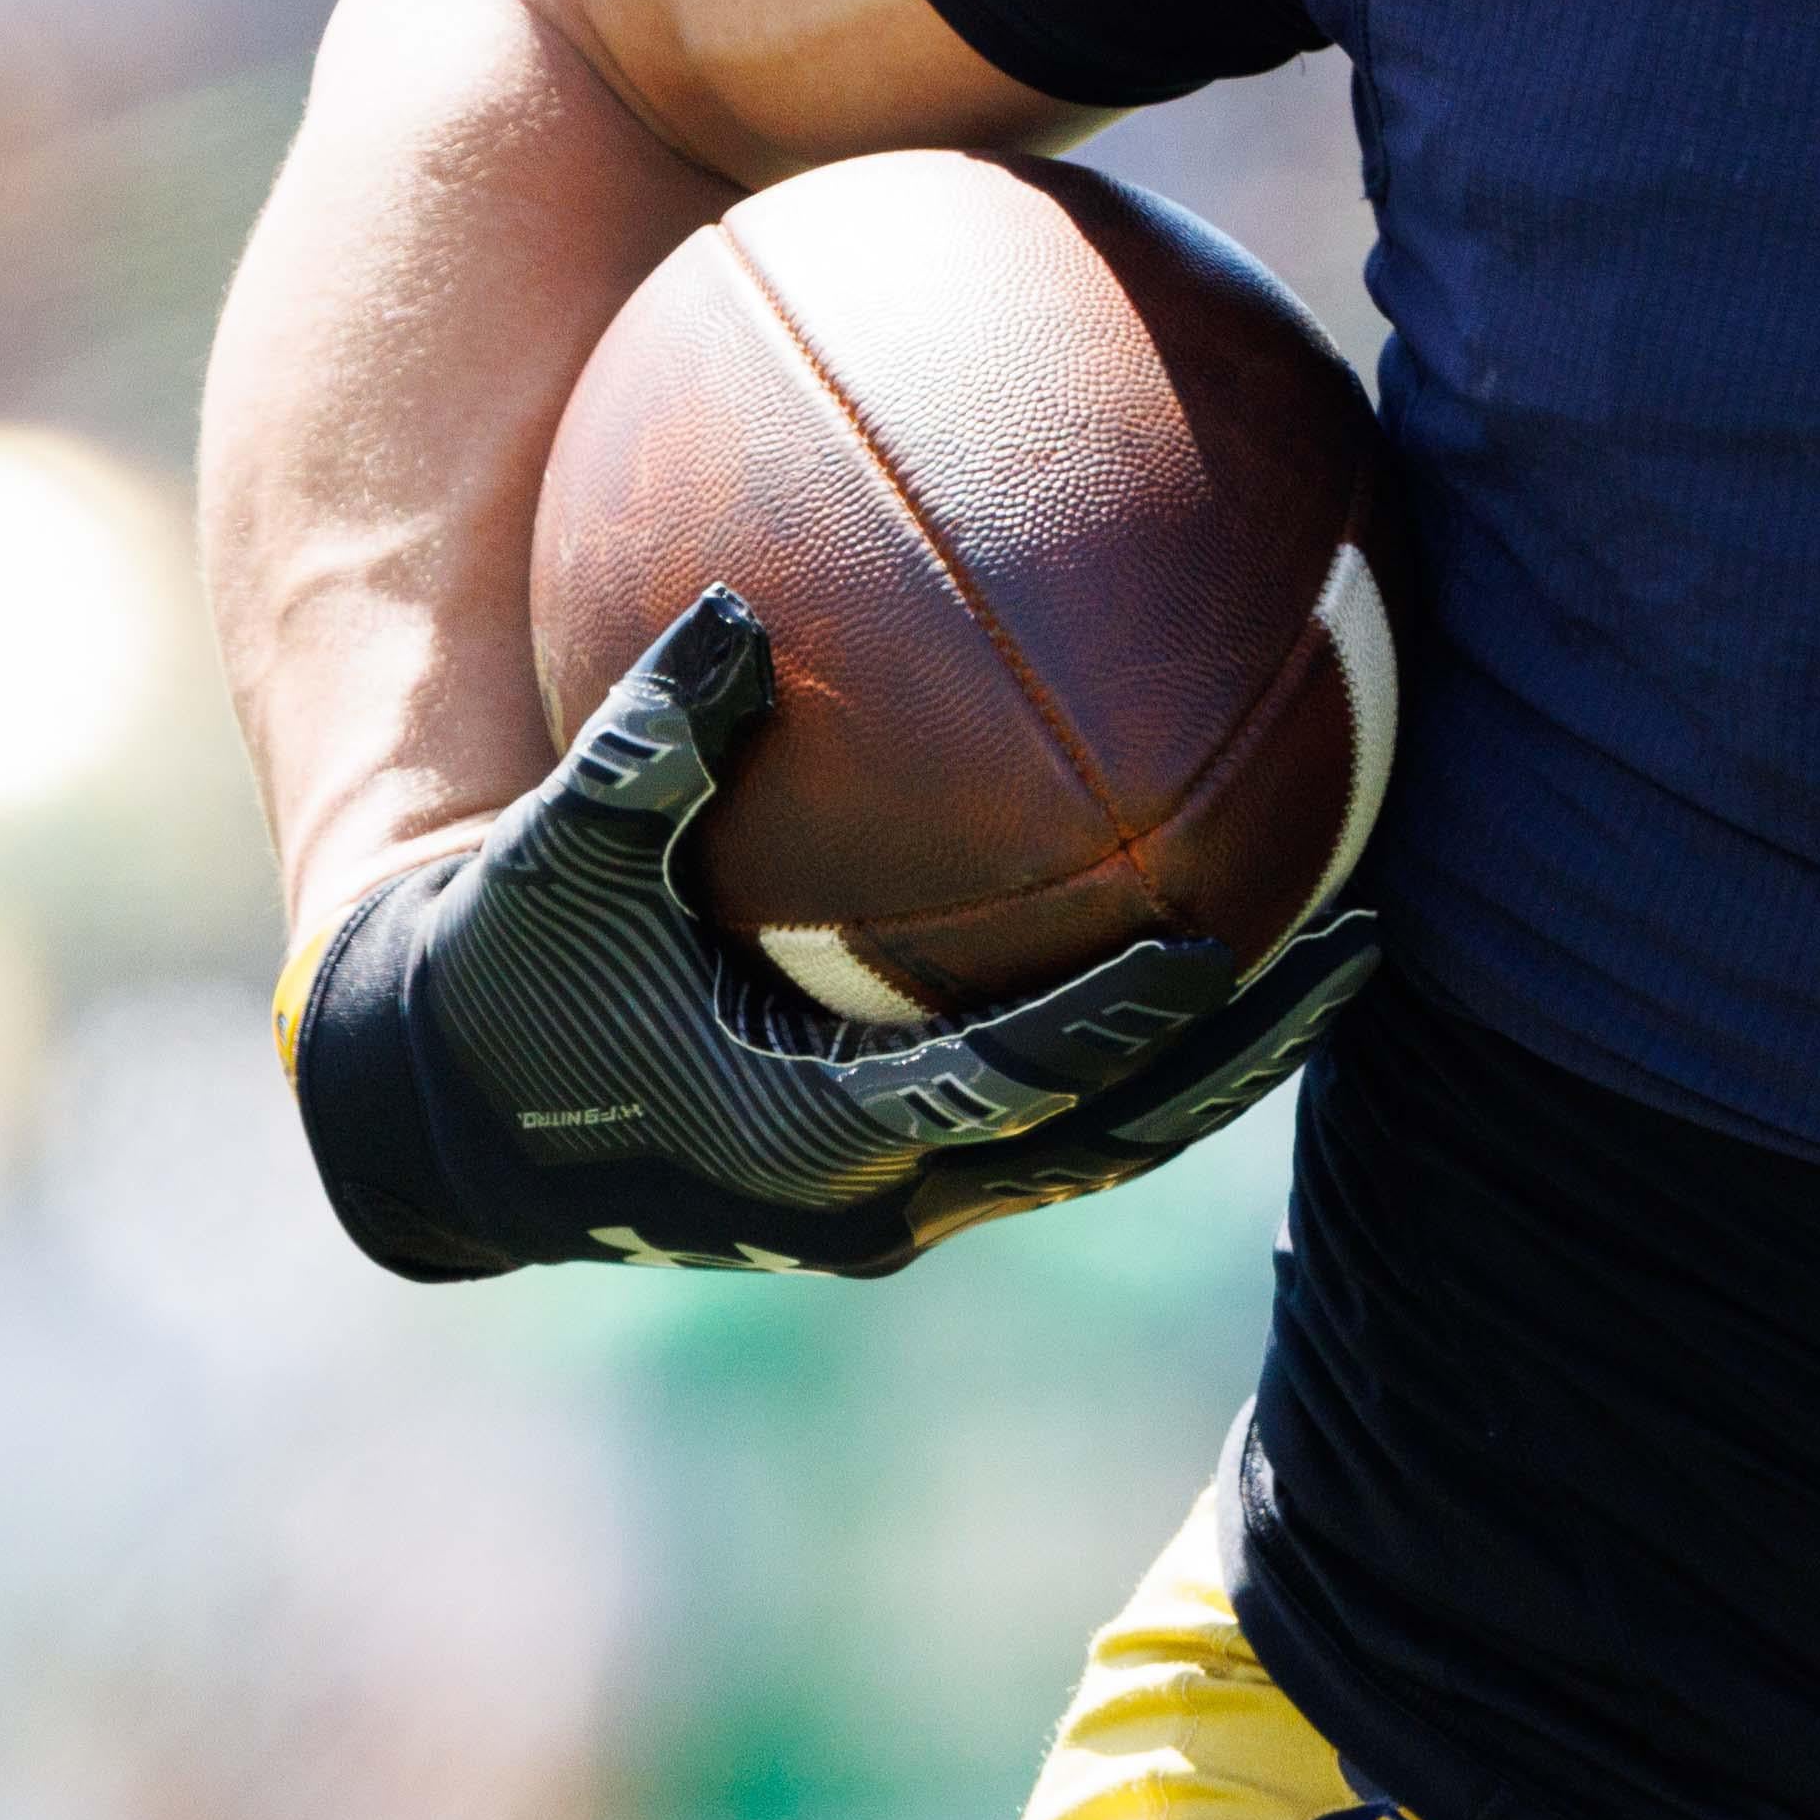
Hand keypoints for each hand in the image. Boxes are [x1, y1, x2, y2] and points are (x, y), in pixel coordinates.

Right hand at [282, 589, 1371, 1278]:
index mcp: (799, 1140)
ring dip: (1219, 1066)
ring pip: (1103, 1150)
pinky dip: (1140, 1053)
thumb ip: (645, 749)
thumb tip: (735, 609)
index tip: (1223, 954)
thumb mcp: (549, 865)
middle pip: (1108, 1143)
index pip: (1004, 1092)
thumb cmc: (500, 976)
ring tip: (1342, 948)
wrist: (451, 1119)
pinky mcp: (899, 1187)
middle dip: (1240, 1058)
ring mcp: (895, 1210)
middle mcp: (872, 1202)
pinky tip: (1219, 942)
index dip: (1117, 1033)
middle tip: (1368, 945)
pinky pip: (1056, 1126)